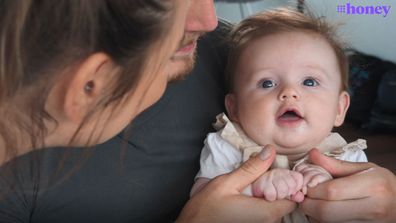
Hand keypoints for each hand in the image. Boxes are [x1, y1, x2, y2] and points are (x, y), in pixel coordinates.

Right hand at [177, 145, 295, 222]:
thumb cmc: (205, 209)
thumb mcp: (227, 183)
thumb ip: (251, 169)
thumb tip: (270, 152)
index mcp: (266, 213)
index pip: (293, 198)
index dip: (287, 183)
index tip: (273, 172)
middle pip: (284, 203)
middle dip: (274, 188)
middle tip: (257, 177)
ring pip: (273, 209)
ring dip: (265, 196)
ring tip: (248, 187)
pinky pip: (263, 215)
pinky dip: (259, 204)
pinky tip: (244, 198)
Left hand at [300, 149, 395, 222]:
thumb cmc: (382, 185)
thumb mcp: (364, 169)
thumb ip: (336, 164)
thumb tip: (312, 154)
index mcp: (373, 187)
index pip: (331, 191)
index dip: (312, 189)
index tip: (304, 184)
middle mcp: (372, 208)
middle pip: (327, 211)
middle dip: (308, 204)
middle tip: (303, 196)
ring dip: (313, 214)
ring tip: (312, 203)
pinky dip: (322, 221)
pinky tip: (322, 212)